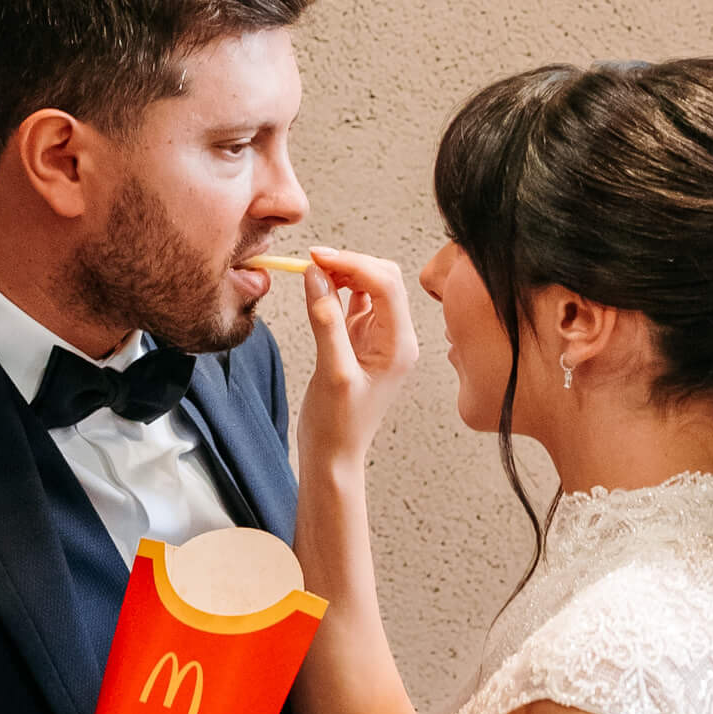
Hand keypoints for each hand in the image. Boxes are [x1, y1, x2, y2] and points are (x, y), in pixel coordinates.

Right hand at [298, 247, 419, 470]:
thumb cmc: (337, 426)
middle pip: (382, 279)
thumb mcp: (332, 372)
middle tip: (313, 261)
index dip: (353, 263)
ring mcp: (378, 338)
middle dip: (350, 263)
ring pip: (368, 287)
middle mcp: (396, 338)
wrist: (333, 456)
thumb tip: (316, 274)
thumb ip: (325, 320)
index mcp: (400, 345)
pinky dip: (337, 290)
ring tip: (313, 272)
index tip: (318, 257)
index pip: (386, 285)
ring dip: (343, 273)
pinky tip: (319, 288)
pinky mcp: (360, 341)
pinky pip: (354, 303)